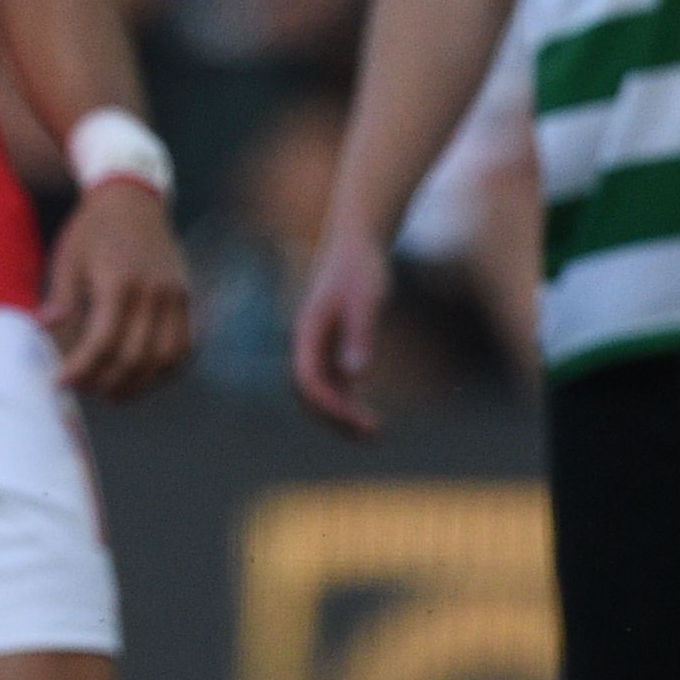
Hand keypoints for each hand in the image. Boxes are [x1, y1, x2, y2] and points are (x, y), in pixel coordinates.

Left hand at [44, 179, 196, 400]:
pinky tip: (144, 377)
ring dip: (140, 383)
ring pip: (166, 357)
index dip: (81, 368)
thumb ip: (62, 297)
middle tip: (83, 390)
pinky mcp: (187, 298)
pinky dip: (167, 369)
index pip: (103, 341)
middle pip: (135, 356)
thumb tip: (45, 330)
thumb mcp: (68, 258)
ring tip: (114, 394)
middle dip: (106, 381)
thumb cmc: (93, 230)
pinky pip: (186, 345)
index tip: (61, 382)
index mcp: (120, 281)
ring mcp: (176, 296)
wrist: (133, 200)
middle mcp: (154, 292)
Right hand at [290, 227, 391, 437]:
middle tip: (372, 435)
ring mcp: (317, 346)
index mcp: (307, 333)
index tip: (361, 421)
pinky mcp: (332, 345)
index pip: (308, 380)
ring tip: (373, 433)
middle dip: (335, 418)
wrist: (356, 244)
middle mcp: (306, 344)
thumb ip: (360, 335)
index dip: (330, 405)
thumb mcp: (367, 299)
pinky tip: (368, 413)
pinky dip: (346, 402)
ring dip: (340, 415)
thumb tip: (356, 375)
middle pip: (309, 393)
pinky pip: (332, 383)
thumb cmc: (362, 268)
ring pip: (320, 392)